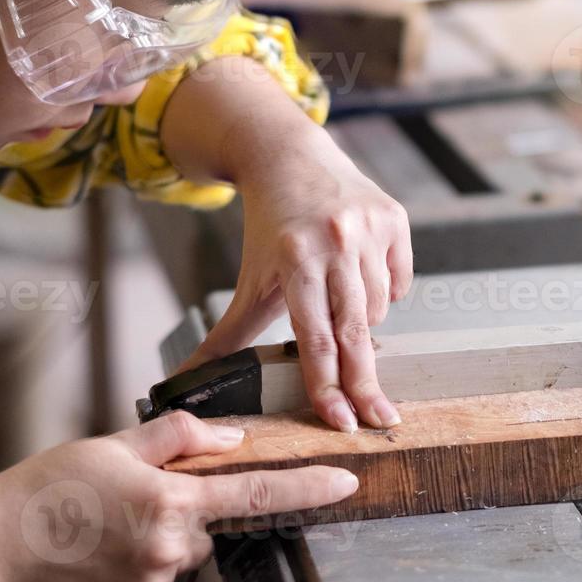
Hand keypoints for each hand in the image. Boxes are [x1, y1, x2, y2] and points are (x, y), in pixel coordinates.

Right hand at [0, 412, 358, 581]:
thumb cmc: (47, 491)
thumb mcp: (115, 444)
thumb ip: (180, 437)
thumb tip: (230, 438)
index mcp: (170, 500)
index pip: (257, 490)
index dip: (309, 486)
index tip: (347, 480)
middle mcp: (170, 547)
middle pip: (212, 521)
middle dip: (189, 504)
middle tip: (130, 493)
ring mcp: (154, 580)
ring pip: (185, 548)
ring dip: (163, 530)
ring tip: (107, 518)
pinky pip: (161, 569)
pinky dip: (143, 552)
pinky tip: (104, 541)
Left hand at [182, 124, 413, 431]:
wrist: (289, 158)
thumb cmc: (269, 228)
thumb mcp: (248, 282)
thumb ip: (225, 339)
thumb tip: (182, 382)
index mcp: (295, 259)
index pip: (315, 337)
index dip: (328, 384)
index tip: (342, 422)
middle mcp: (336, 241)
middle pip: (354, 331)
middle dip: (366, 383)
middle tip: (381, 421)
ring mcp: (369, 228)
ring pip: (378, 308)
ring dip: (363, 323)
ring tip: (340, 305)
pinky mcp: (394, 218)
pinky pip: (400, 280)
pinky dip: (385, 292)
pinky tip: (362, 278)